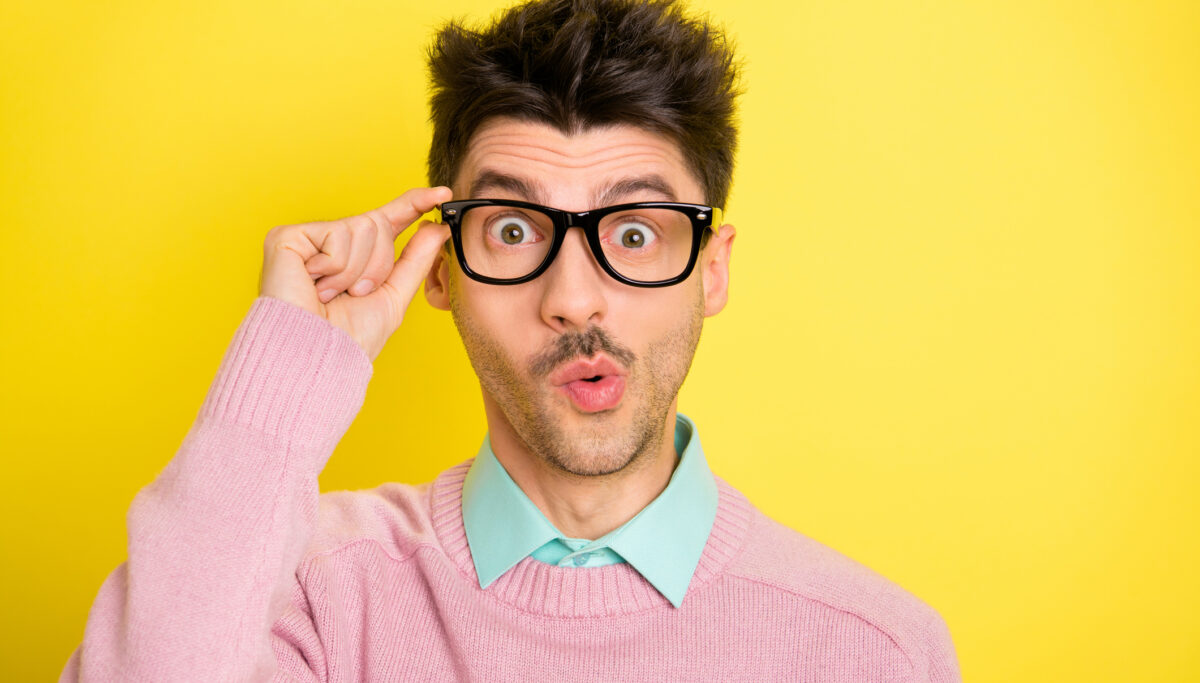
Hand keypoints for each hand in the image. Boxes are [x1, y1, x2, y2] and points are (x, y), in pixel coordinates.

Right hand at [258, 186, 452, 361]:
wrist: (316, 357)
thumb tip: (438, 227)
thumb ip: (415, 260)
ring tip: (330, 294)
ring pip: (361, 228)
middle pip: (378, 223)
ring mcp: (307, 238)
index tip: (443, 193)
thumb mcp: (394, 296)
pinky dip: (336, 267)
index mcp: (354, 256)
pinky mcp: (287, 237)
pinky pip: (337, 235)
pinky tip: (315, 286)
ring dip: (356, 271)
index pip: (388, 220)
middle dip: (378, 264)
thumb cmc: (349, 338)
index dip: (414, 203)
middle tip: (354, 294)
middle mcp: (329, 243)